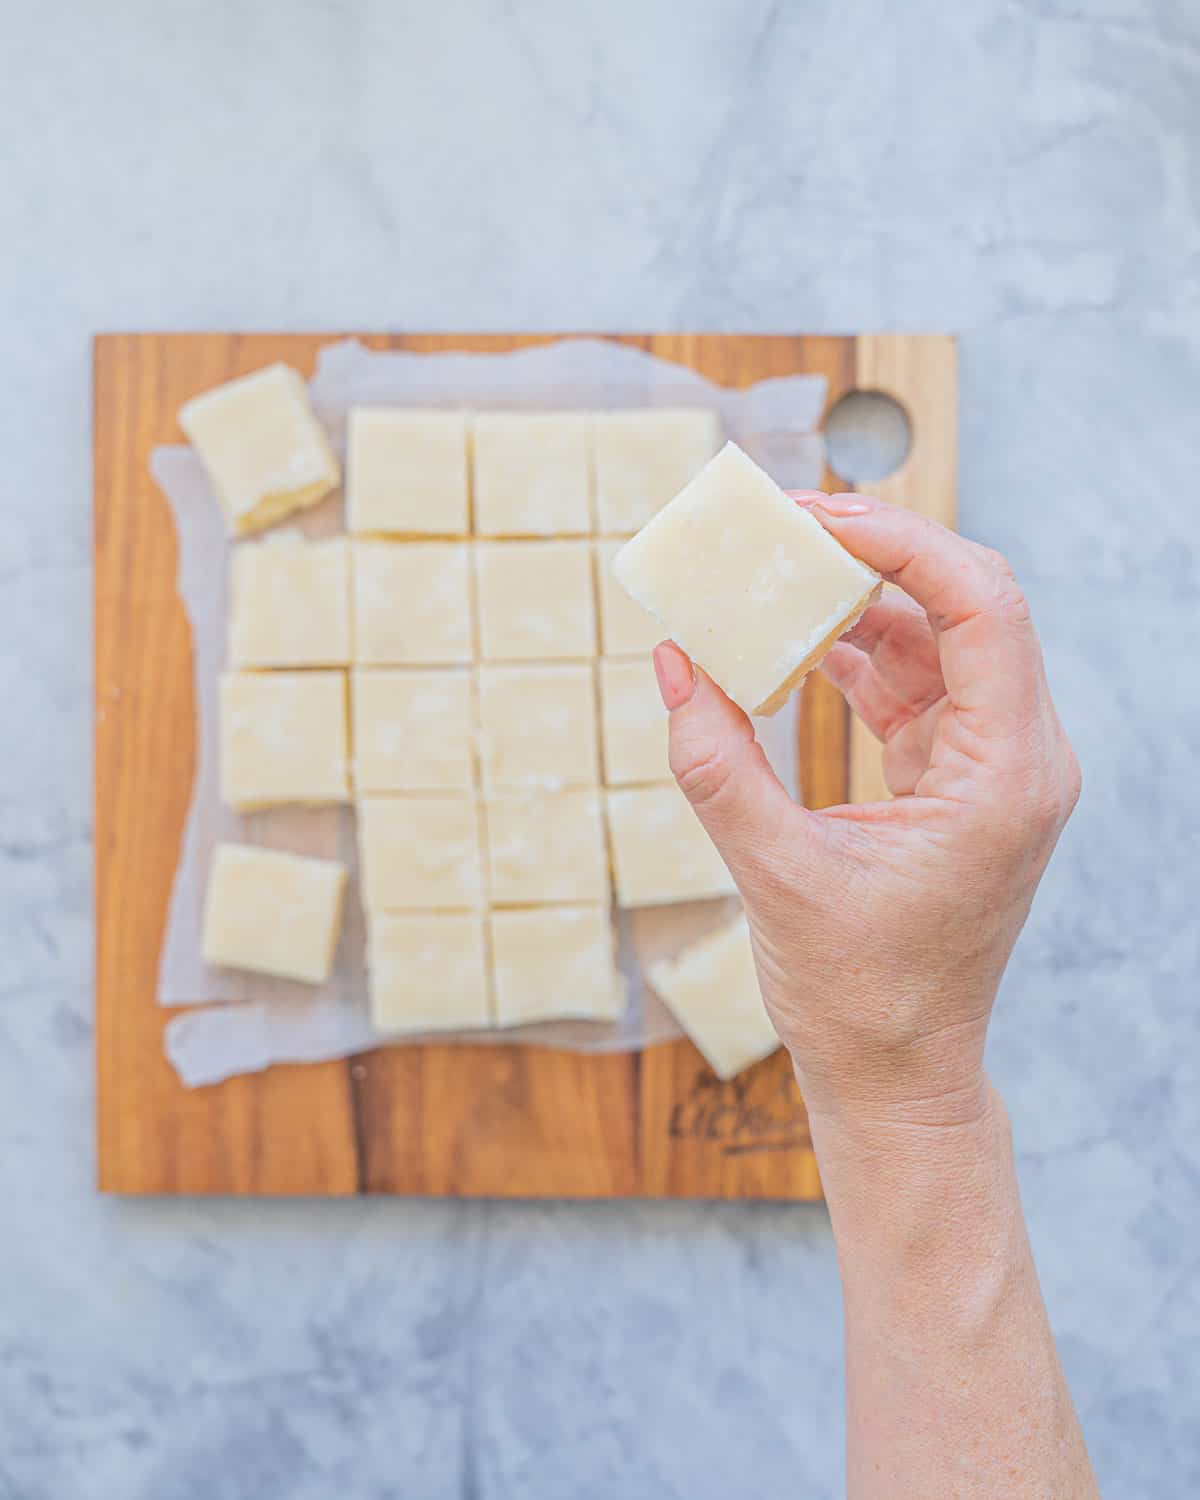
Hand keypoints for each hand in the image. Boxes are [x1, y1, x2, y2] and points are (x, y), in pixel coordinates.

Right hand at [652, 491, 1080, 1136]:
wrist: (897, 1075)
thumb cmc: (858, 997)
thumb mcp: (774, 876)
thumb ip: (717, 765)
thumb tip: (675, 661)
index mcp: (1005, 777)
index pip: (981, 607)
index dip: (903, 543)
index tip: (816, 516)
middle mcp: (1019, 760)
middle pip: (970, 604)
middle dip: (881, 554)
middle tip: (790, 522)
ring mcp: (992, 768)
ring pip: (942, 639)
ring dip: (862, 601)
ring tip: (777, 572)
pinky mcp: (957, 782)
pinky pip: (917, 687)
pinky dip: (858, 655)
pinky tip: (797, 641)